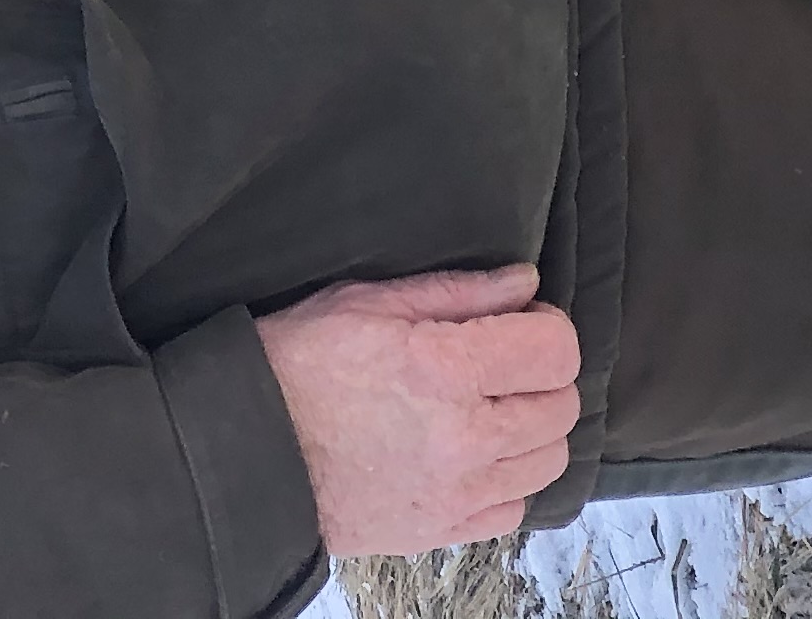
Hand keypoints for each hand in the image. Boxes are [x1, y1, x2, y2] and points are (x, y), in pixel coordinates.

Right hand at [253, 263, 580, 556]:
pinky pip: (516, 509)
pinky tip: (473, 456)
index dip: (547, 327)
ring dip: (532, 430)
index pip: (555, 352)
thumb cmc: (297, 363)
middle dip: (542, 375)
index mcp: (445, 368)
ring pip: (549, 461)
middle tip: (502, 362)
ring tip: (491, 410)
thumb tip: (524, 282)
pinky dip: (507, 480)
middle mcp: (465, 436)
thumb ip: (455, 291)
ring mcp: (458, 492)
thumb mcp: (365, 302)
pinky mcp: (444, 529)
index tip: (523, 321)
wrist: (250, 448)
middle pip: (561, 407)